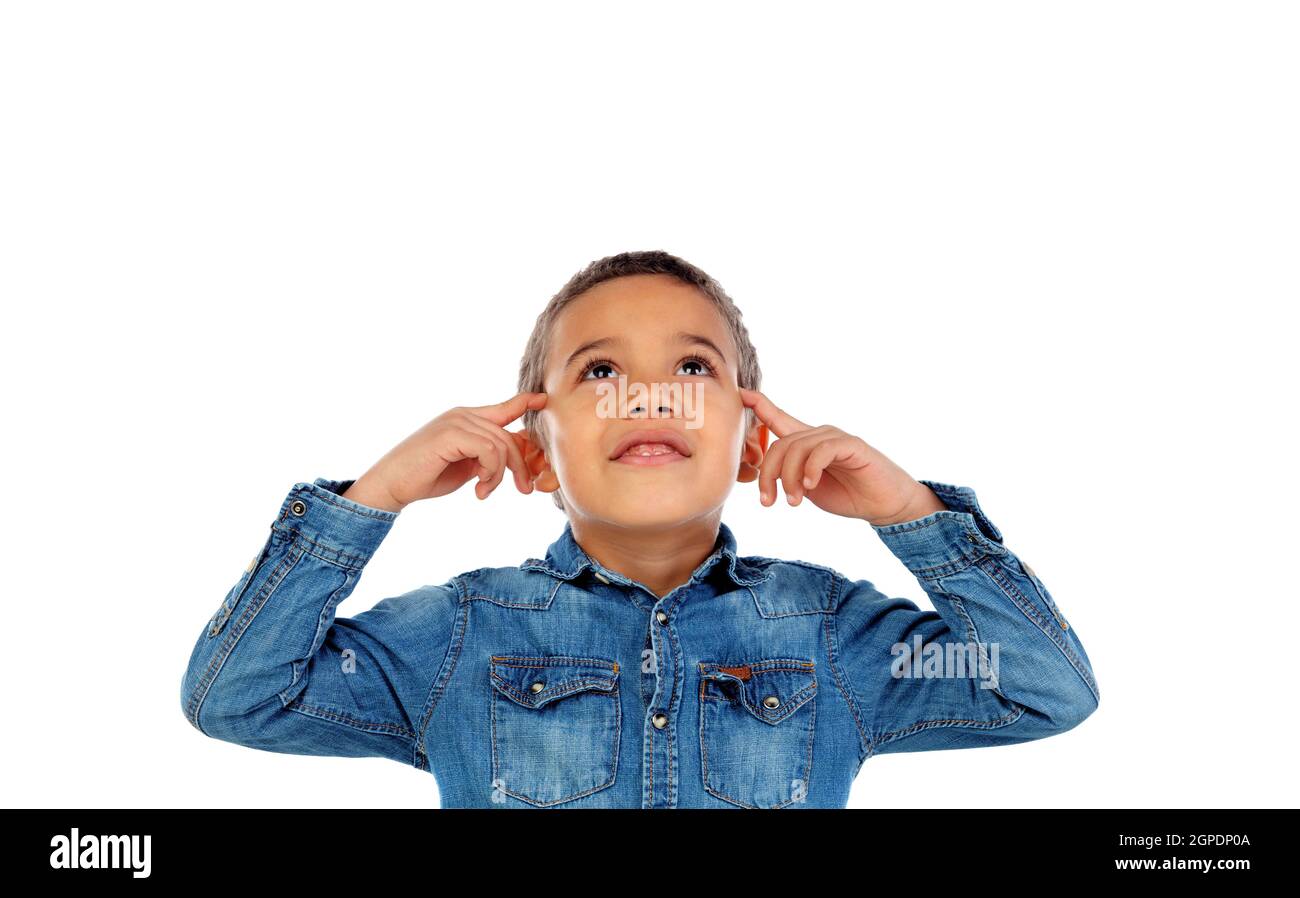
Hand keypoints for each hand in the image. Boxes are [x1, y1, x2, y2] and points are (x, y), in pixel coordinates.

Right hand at [344, 391, 547, 511]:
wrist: (392, 484)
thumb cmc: (426, 476)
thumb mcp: (466, 464)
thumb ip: (487, 455)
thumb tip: (513, 456)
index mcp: (466, 419)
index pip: (503, 407)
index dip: (524, 403)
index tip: (543, 400)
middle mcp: (462, 415)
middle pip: (509, 436)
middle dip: (520, 465)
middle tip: (524, 489)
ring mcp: (456, 422)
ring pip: (501, 446)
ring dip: (499, 476)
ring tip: (484, 491)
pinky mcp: (451, 434)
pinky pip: (490, 451)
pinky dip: (491, 474)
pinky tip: (479, 489)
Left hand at [740, 388, 944, 525]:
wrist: (884, 504)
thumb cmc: (847, 494)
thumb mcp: (808, 487)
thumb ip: (789, 476)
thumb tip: (768, 474)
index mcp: (806, 443)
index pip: (779, 419)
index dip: (760, 405)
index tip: (741, 393)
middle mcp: (818, 435)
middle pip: (780, 443)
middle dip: (768, 473)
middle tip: (769, 501)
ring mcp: (835, 437)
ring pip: (797, 448)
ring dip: (790, 478)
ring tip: (793, 502)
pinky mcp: (852, 445)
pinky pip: (822, 450)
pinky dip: (811, 469)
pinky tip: (810, 487)